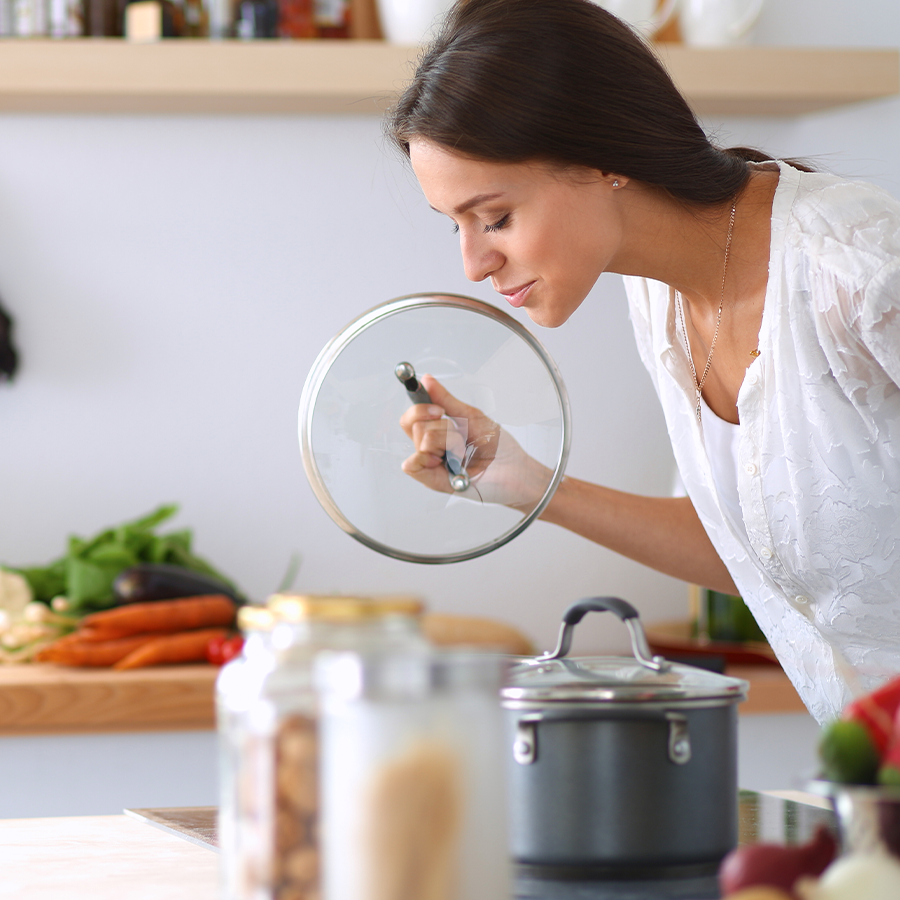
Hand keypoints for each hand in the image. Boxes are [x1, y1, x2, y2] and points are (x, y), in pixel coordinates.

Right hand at [398, 374, 551, 510]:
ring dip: (448, 442)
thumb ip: (446, 400)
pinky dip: (428, 458)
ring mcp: (431, 465)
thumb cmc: (499, 447)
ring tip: (463, 453)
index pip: (411, 417)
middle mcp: (431, 448)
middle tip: (460, 436)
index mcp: (438, 432)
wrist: (516, 470)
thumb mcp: (471, 416)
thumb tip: (427, 380)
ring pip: (422, 441)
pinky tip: (448, 461)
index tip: (438, 409)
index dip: (420, 407)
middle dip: (442, 426)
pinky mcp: (434, 481)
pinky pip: (412, 466)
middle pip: (414, 425)